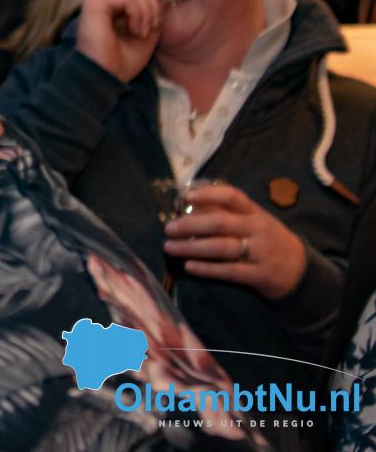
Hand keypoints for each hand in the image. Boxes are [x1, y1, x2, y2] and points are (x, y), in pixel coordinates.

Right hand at [76, 0, 162, 82]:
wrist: (106, 77)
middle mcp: (103, 3)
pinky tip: (134, 31)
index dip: (154, 4)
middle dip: (153, 6)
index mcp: (113, 10)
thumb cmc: (122, 62)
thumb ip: (152, 15)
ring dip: (146, 13)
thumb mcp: (146, 34)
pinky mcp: (94, 5)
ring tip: (141, 33)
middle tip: (151, 28)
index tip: (156, 27)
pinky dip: (138, 14)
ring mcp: (97, 2)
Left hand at [164, 182, 307, 299]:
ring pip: (221, 248)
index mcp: (255, 212)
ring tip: (170, 247)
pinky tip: (189, 266)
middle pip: (220, 223)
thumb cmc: (267, 240)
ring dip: (192, 247)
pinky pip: (229, 271)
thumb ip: (227, 213)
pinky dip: (207, 269)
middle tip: (168, 228)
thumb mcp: (254, 222)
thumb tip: (188, 206)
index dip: (207, 194)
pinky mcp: (260, 275)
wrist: (301, 271)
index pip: (232, 196)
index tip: (184, 197)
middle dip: (190, 225)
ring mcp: (261, 253)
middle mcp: (258, 230)